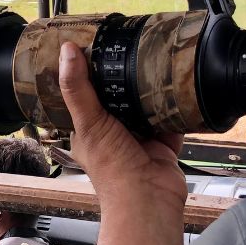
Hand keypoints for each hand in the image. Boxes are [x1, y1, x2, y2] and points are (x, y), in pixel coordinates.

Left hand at [58, 42, 186, 211]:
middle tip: (134, 47)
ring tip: (156, 60)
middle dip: (126, 78)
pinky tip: (178, 86)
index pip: (87, 94)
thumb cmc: (112, 170)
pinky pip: (172, 118)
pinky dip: (176, 107)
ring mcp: (141, 138)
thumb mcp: (90, 122)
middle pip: (119, 97)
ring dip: (151, 90)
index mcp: (90, 129)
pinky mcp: (165, 143)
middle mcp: (115, 132)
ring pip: (146, 106)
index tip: (99, 45)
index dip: (91, 72)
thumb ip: (78, 88)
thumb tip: (67, 51)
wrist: (148, 200)